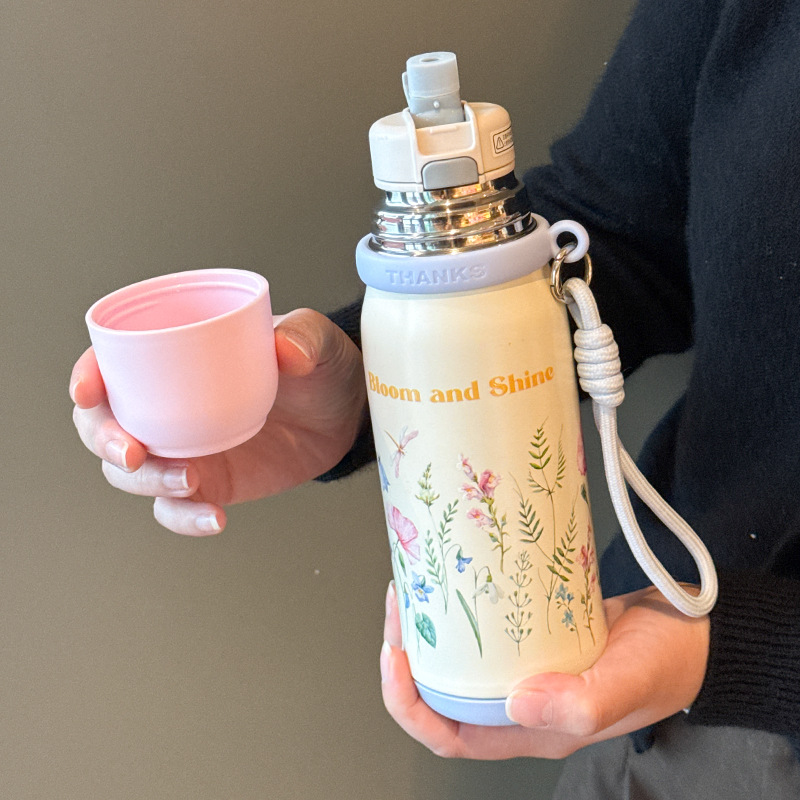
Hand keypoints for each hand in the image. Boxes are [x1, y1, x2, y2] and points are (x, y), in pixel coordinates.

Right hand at [71, 308, 366, 534]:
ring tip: (191, 480)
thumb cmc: (318, 367)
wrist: (344, 415)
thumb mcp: (317, 342)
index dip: (88, 375)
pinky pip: (177, 508)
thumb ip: (305, 338)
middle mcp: (168, 406)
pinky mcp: (209, 482)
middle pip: (104, 425)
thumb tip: (288, 350)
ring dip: (147, 482)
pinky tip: (213, 517)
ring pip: (131, 473)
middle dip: (103, 441)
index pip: (113, 363)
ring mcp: (185, 448)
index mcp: (178, 359)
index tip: (88, 391)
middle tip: (133, 451)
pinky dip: (185, 517)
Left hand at [380, 582, 708, 759]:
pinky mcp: (532, 632)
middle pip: (440, 690)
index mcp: (530, 728)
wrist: (691, 629)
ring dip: (430, 622)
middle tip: (402, 597)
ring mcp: (524, 665)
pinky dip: (461, 602)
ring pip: (457, 655)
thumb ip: (582, 701)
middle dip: (408, 651)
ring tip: (418, 579)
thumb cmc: (666, 662)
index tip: (396, 656)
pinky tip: (456, 570)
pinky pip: (484, 625)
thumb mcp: (629, 682)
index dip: (409, 704)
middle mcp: (518, 701)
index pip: (448, 736)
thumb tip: (517, 703)